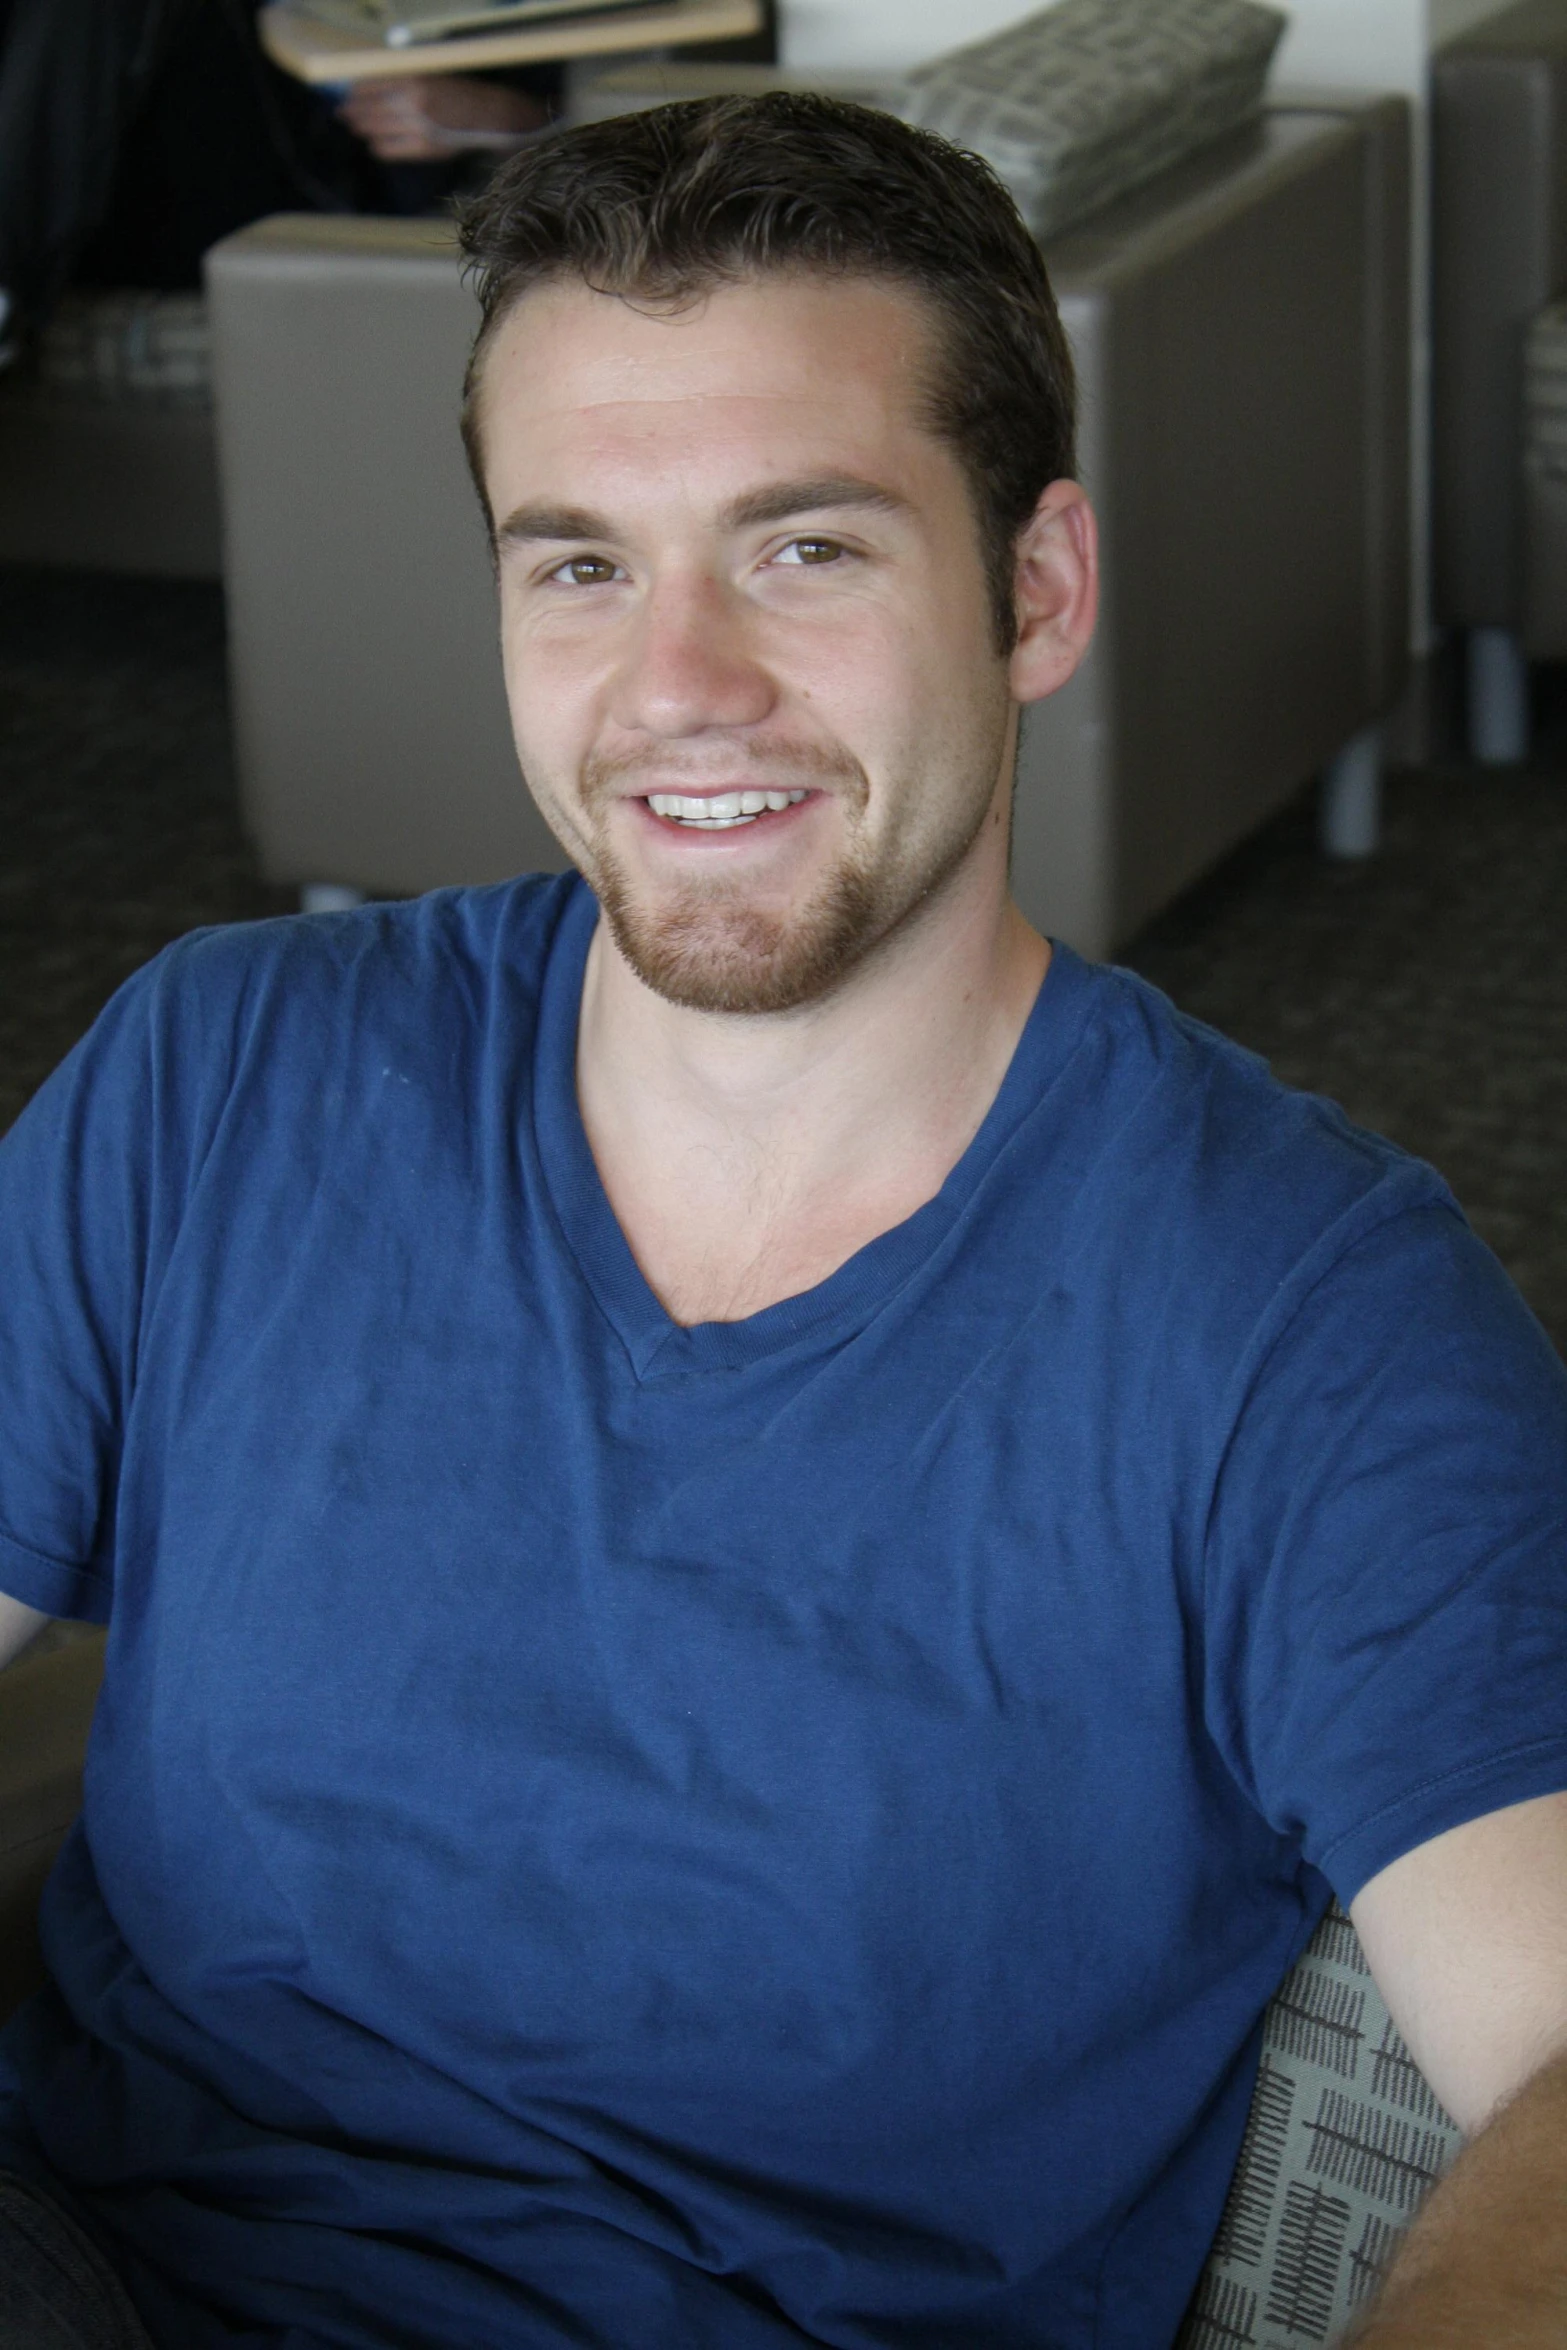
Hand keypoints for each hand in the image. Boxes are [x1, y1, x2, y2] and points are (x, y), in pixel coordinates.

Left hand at [338, 74, 546, 161]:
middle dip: (354, 111)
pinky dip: (379, 147)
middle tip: (343, 113)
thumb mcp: (430, 78)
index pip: (373, 85)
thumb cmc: (458, 95)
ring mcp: (418, 127)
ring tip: (354, 127)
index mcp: (414, 80)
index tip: (350, 94)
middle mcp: (413, 103)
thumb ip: (404, 83)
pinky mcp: (424, 147)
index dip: (357, 91)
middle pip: (372, 108)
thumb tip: (374, 90)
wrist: (486, 115)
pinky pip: (391, 149)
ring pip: (378, 128)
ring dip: (363, 128)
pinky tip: (373, 145)